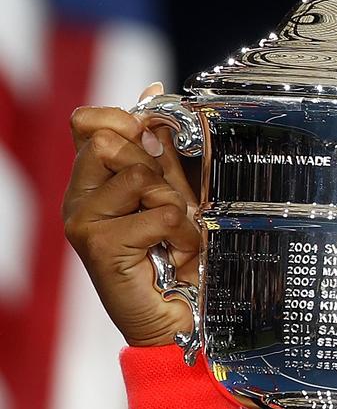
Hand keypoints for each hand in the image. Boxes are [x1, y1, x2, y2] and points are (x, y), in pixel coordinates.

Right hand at [61, 82, 202, 346]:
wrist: (178, 318)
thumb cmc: (175, 259)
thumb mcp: (173, 192)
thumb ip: (161, 148)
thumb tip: (152, 90)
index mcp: (93, 181)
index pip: (89, 122)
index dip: (126, 119)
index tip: (155, 139)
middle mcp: (79, 199)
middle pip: (111, 141)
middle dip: (157, 168)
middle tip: (170, 206)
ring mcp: (82, 221)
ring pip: (141, 176)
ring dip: (175, 206)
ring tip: (175, 235)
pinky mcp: (98, 245)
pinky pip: (160, 214)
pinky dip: (183, 234)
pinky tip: (177, 255)